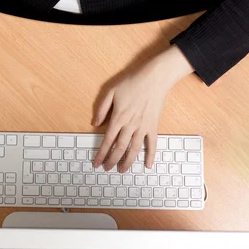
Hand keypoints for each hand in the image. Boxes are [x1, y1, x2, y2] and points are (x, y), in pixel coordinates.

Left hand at [93, 46, 193, 172]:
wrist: (154, 78)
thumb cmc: (131, 82)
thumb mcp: (111, 91)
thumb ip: (101, 109)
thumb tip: (94, 124)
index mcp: (118, 117)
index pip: (107, 140)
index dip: (101, 153)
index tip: (96, 163)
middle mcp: (130, 125)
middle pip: (119, 148)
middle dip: (112, 160)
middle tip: (107, 169)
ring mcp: (143, 127)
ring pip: (134, 149)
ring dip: (127, 161)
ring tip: (122, 170)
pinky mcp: (153, 126)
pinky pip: (152, 143)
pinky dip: (151, 155)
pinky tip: (148, 165)